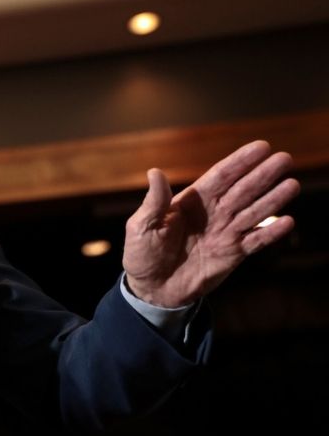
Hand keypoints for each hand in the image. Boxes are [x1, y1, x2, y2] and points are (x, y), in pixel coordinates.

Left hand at [123, 140, 299, 307]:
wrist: (152, 288)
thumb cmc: (143, 253)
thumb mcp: (142, 226)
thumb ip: (154, 202)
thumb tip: (154, 172)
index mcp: (192, 201)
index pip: (221, 176)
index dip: (240, 161)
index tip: (261, 146)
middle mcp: (214, 213)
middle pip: (243, 190)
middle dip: (263, 174)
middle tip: (285, 158)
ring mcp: (225, 232)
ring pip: (254, 212)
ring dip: (273, 199)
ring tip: (292, 184)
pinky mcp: (233, 254)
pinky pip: (256, 241)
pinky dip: (271, 232)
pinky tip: (287, 221)